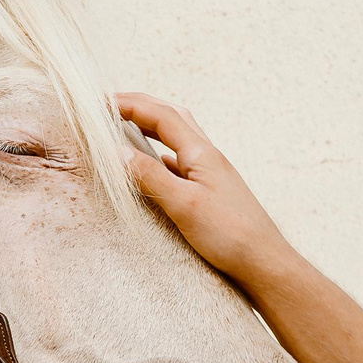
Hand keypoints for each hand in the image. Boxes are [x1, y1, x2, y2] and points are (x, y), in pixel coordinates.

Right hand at [116, 93, 295, 286]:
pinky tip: (151, 162)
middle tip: (110, 104)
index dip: (129, 105)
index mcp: (201, 153)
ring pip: (177, 135)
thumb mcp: (183, 204)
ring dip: (151, 123)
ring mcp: (209, 172)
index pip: (160, 116)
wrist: (263, 260)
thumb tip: (118, 152)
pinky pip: (180, 159)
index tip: (100, 101)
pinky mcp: (209, 189)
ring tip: (125, 123)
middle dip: (140, 105)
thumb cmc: (229, 234)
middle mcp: (207, 155)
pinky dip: (160, 152)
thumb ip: (150, 176)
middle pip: (171, 117)